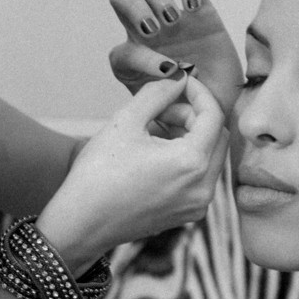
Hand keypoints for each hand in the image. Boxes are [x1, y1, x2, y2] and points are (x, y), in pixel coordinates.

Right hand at [35, 74, 227, 271]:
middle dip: (195, 115)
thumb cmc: (98, 173)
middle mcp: (203, 187)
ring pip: (211, 157)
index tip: (179, 83)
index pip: (214, 114)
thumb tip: (178, 76)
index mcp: (191, 163)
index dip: (198, 92)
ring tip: (155, 129)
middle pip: (217, 136)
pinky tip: (156, 152)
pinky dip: (187, 158)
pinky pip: (200, 177)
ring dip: (191, 136)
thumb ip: (158, 93)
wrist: (80, 222)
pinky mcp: (187, 214)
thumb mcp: (125, 121)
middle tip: (163, 109)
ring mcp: (197, 204)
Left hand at [108, 0, 242, 123]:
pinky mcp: (199, 8)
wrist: (224, 105)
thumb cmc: (195, 116)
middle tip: (157, 30)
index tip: (168, 72)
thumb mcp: (173, 125)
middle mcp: (147, 36)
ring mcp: (171, 19)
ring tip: (175, 18)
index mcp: (134, 66)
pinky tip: (195, 6)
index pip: (120, 52)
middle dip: (134, 9)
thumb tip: (159, 112)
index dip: (140, 58)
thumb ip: (163, 119)